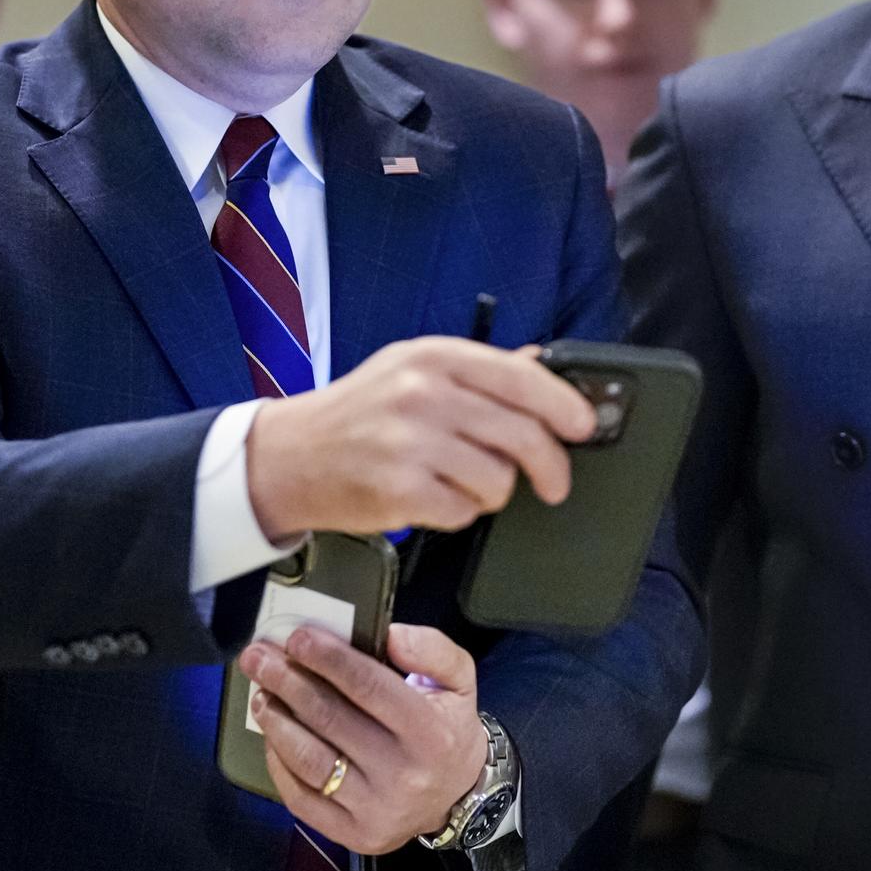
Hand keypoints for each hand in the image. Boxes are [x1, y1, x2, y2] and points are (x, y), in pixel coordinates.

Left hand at [239, 622, 489, 854]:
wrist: (456, 798)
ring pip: (309, 759)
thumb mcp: (459, 681)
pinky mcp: (353, 834)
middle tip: (258, 657)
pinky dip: (278, 762)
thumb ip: (431, 650)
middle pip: (329, 719)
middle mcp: (403, 774)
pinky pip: (301, 797)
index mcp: (429, 732)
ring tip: (260, 693)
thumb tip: (390, 635)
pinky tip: (272, 735)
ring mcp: (375, 809)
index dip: (327, 659)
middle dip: (286, 681)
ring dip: (276, 721)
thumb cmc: (448, 730)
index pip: (367, 687)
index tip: (296, 637)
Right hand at [245, 338, 595, 539]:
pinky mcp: (398, 490)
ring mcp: (409, 442)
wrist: (286, 457)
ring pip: (499, 480)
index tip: (584, 427)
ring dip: (491, 493)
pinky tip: (433, 500)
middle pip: (522, 434)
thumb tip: (541, 366)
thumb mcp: (410, 371)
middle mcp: (422, 393)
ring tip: (460, 484)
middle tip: (554, 483)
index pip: (521, 378)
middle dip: (548, 467)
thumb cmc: (356, 415)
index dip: (564, 405)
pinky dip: (457, 514)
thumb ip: (476, 370)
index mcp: (432, 356)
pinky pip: (464, 512)